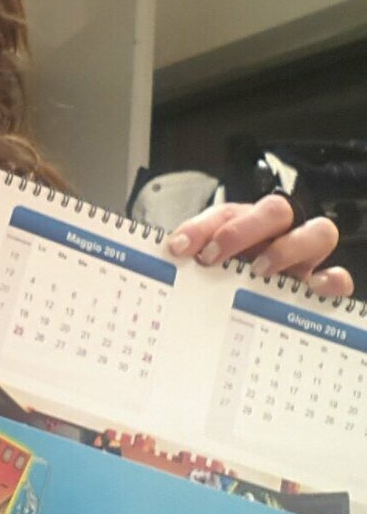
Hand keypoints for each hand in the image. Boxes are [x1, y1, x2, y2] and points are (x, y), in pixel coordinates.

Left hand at [166, 195, 353, 298]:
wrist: (254, 304)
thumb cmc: (233, 277)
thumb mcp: (211, 263)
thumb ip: (194, 255)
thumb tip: (173, 251)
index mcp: (247, 223)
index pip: (227, 212)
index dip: (203, 226)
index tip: (181, 248)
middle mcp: (280, 232)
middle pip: (276, 209)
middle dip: (243, 229)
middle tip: (214, 257)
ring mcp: (306, 256)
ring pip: (318, 231)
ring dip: (287, 248)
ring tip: (259, 272)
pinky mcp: (323, 283)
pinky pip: (340, 276)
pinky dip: (331, 280)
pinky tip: (311, 288)